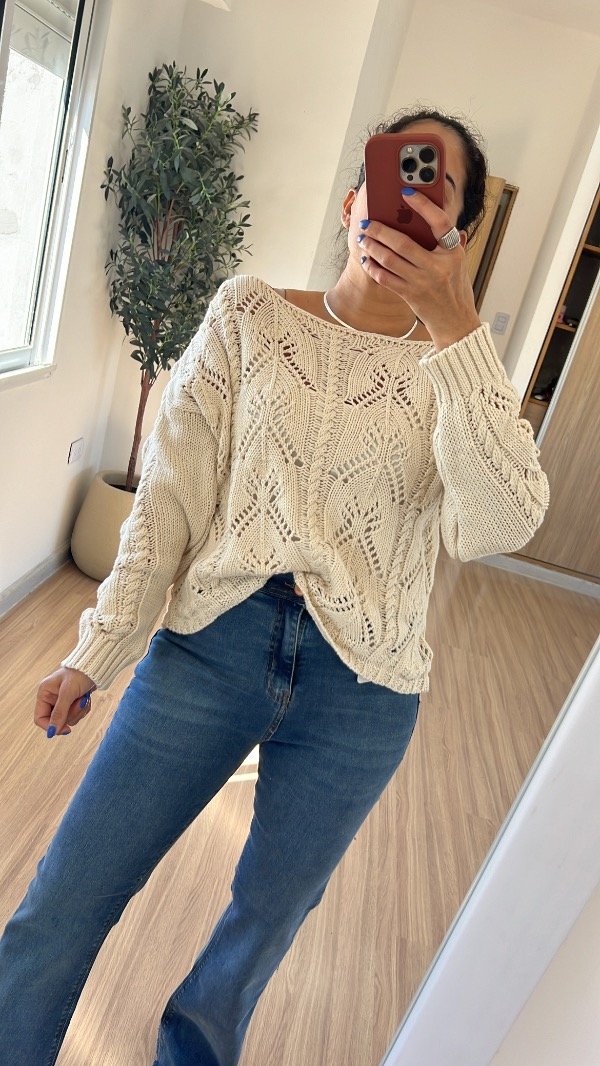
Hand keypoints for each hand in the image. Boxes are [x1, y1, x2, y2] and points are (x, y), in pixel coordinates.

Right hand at [34, 667, 96, 737]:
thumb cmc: (79, 674)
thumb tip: (52, 732)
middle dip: (71, 715)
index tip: (66, 730)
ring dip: (79, 711)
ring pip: (68, 719)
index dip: (51, 726)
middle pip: (56, 721)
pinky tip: (86, 698)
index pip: (40, 718)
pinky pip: (76, 715)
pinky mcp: (72, 703)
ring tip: (83, 697)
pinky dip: (83, 709)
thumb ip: (59, 712)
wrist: (95, 666)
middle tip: (79, 703)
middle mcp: (50, 698)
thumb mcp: (68, 693)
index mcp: (44, 693)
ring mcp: (62, 701)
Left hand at [358, 189, 480, 350]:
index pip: (440, 222)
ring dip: (372, 247)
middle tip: (367, 222)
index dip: (423, 205)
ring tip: (363, 238)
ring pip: (390, 260)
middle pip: (403, 243)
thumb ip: (451, 240)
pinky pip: (385, 278)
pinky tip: (366, 259)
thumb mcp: (460, 262)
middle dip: (381, 230)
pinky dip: (373, 267)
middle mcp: (438, 267)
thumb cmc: (456, 288)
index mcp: (454, 253)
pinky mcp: (410, 295)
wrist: (455, 321)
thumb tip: (440, 216)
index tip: (407, 191)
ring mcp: (422, 282)